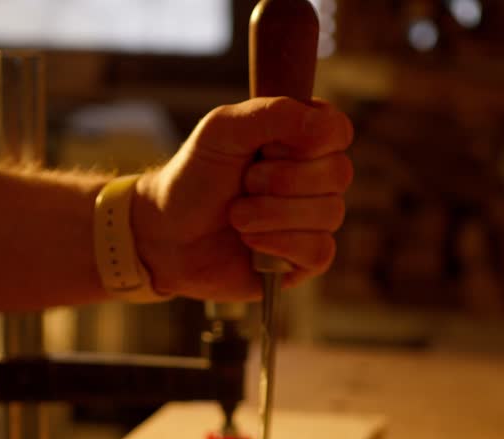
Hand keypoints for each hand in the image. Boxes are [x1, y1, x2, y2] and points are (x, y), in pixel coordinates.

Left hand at [131, 97, 354, 300]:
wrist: (166, 233)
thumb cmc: (195, 177)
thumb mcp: (223, 129)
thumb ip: (271, 113)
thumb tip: (322, 124)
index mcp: (303, 139)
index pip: (337, 131)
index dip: (305, 140)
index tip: (265, 146)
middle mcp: (316, 179)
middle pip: (338, 173)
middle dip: (279, 179)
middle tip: (243, 183)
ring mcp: (314, 221)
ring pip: (328, 214)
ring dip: (270, 213)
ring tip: (237, 216)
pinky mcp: (305, 260)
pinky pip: (319, 251)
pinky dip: (278, 244)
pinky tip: (250, 242)